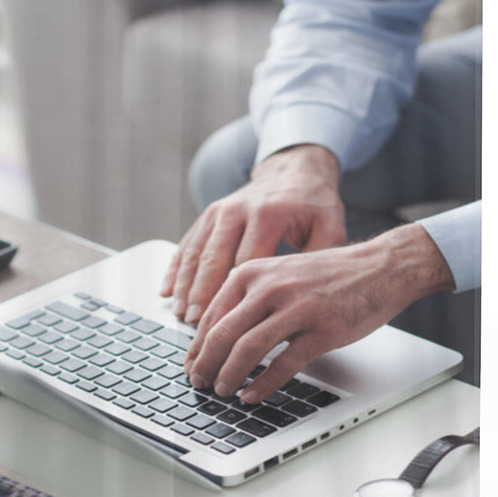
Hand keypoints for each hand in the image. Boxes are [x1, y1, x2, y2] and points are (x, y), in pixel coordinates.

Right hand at [160, 144, 345, 323]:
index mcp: (267, 215)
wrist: (295, 171)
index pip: (246, 263)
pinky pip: (187, 244)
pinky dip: (175, 269)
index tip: (230, 324)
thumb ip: (319, 260)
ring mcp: (219, 211)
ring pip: (195, 253)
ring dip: (185, 286)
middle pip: (213, 259)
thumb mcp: (330, 227)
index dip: (235, 296)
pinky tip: (167, 291)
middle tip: (195, 325)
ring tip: (180, 316)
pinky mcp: (208, 215)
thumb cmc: (314, 205)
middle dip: (202, 295)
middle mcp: (237, 210)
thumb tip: (306, 297)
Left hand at [183, 223, 454, 402]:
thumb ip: (250, 296)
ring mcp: (296, 308)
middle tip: (199, 383)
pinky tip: (252, 395)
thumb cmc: (329, 275)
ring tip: (223, 391)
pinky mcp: (321, 330)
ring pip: (248, 349)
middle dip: (206, 364)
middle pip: (224, 333)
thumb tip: (218, 335)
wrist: (378, 266)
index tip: (192, 364)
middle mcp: (270, 287)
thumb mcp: (280, 273)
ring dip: (230, 375)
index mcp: (253, 272)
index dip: (197, 346)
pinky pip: (284, 364)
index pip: (212, 314)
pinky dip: (264, 384)